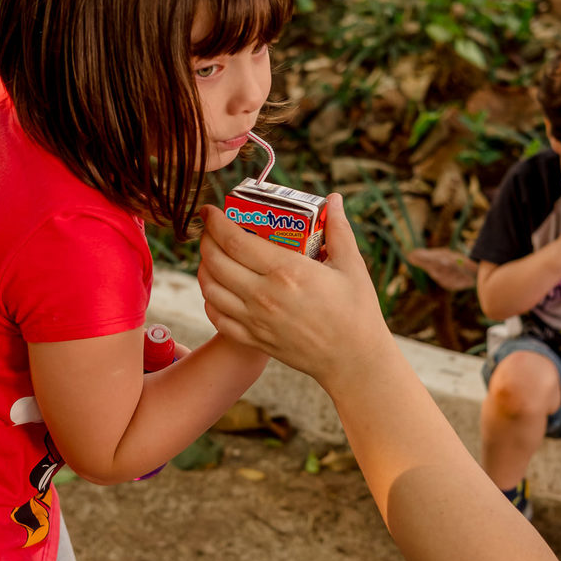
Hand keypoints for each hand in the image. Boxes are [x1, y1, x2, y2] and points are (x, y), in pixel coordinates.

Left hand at [197, 194, 394, 385]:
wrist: (353, 360)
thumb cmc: (356, 312)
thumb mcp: (352, 266)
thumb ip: (338, 229)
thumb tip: (334, 199)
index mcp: (287, 271)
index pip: (234, 240)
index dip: (216, 222)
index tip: (211, 211)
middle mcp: (264, 295)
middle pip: (215, 261)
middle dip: (206, 239)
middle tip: (212, 230)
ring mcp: (256, 320)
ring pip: (210, 288)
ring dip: (204, 267)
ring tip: (212, 256)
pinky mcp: (254, 339)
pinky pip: (217, 316)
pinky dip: (210, 298)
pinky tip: (218, 288)